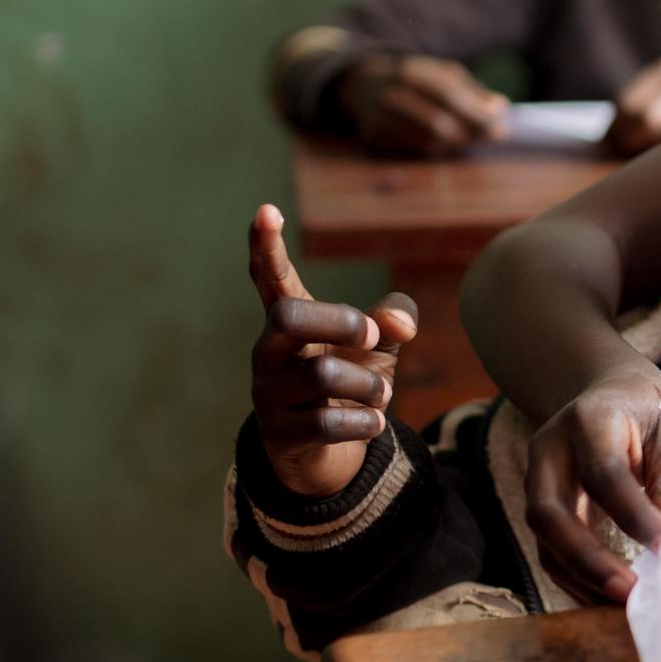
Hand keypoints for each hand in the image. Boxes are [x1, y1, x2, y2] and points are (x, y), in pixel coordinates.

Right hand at [246, 203, 416, 495]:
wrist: (333, 451)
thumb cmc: (352, 380)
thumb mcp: (381, 344)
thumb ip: (395, 319)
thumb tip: (394, 323)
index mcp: (290, 320)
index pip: (269, 277)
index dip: (265, 245)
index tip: (267, 210)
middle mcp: (268, 351)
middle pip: (288, 317)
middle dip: (340, 322)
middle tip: (371, 338)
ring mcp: (266, 393)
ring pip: (321, 374)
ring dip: (370, 385)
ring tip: (382, 394)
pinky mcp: (278, 434)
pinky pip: (326, 423)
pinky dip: (365, 421)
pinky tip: (374, 422)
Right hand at [338, 53, 508, 155]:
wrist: (364, 84)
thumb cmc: (415, 79)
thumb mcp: (444, 73)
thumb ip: (473, 90)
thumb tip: (500, 108)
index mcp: (411, 73)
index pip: (450, 96)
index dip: (478, 114)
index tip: (500, 126)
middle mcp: (391, 96)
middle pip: (438, 124)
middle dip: (470, 133)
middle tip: (491, 136)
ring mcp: (379, 120)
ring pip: (428, 142)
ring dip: (457, 144)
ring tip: (469, 136)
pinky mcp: (375, 140)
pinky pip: (416, 152)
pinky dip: (437, 149)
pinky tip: (446, 141)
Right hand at [522, 365, 660, 602]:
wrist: (608, 392)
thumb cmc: (649, 410)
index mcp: (589, 419)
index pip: (602, 472)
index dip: (632, 514)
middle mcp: (550, 450)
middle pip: (549, 512)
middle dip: (588, 559)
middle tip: (631, 592)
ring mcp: (537, 480)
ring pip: (543, 539)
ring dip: (581, 578)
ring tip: (623, 606)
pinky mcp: (541, 508)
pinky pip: (549, 553)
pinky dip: (576, 581)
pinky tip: (606, 601)